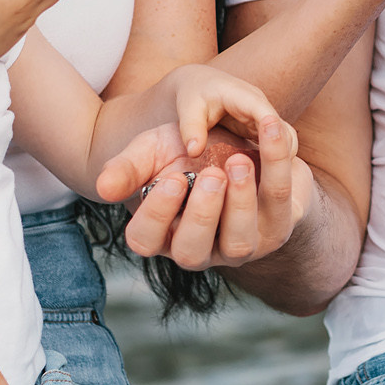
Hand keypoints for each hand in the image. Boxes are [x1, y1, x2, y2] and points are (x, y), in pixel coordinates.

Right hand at [119, 105, 314, 269]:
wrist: (238, 146)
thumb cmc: (187, 156)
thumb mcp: (154, 153)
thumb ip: (127, 167)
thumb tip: (103, 187)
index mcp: (162, 234)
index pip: (146, 241)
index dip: (156, 214)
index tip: (171, 178)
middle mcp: (200, 249)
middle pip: (192, 252)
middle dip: (202, 214)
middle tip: (210, 174)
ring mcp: (240, 244)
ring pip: (239, 242)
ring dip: (240, 202)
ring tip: (238, 161)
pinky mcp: (278, 227)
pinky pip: (280, 204)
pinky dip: (277, 166)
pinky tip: (270, 132)